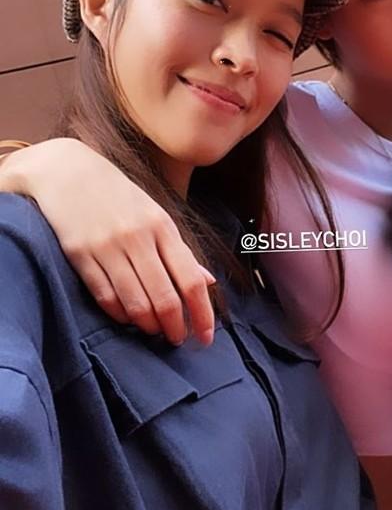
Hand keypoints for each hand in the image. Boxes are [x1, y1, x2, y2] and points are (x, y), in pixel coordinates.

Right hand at [0, 139, 215, 345]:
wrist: (65, 170)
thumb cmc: (116, 195)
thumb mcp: (154, 214)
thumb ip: (179, 250)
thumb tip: (207, 281)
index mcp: (162, 227)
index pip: (190, 279)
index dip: (201, 313)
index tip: (206, 337)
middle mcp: (137, 238)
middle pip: (164, 296)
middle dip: (174, 326)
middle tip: (177, 339)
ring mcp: (107, 247)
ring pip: (135, 301)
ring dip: (148, 325)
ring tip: (154, 331)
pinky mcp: (80, 254)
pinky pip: (105, 295)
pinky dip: (119, 313)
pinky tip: (126, 319)